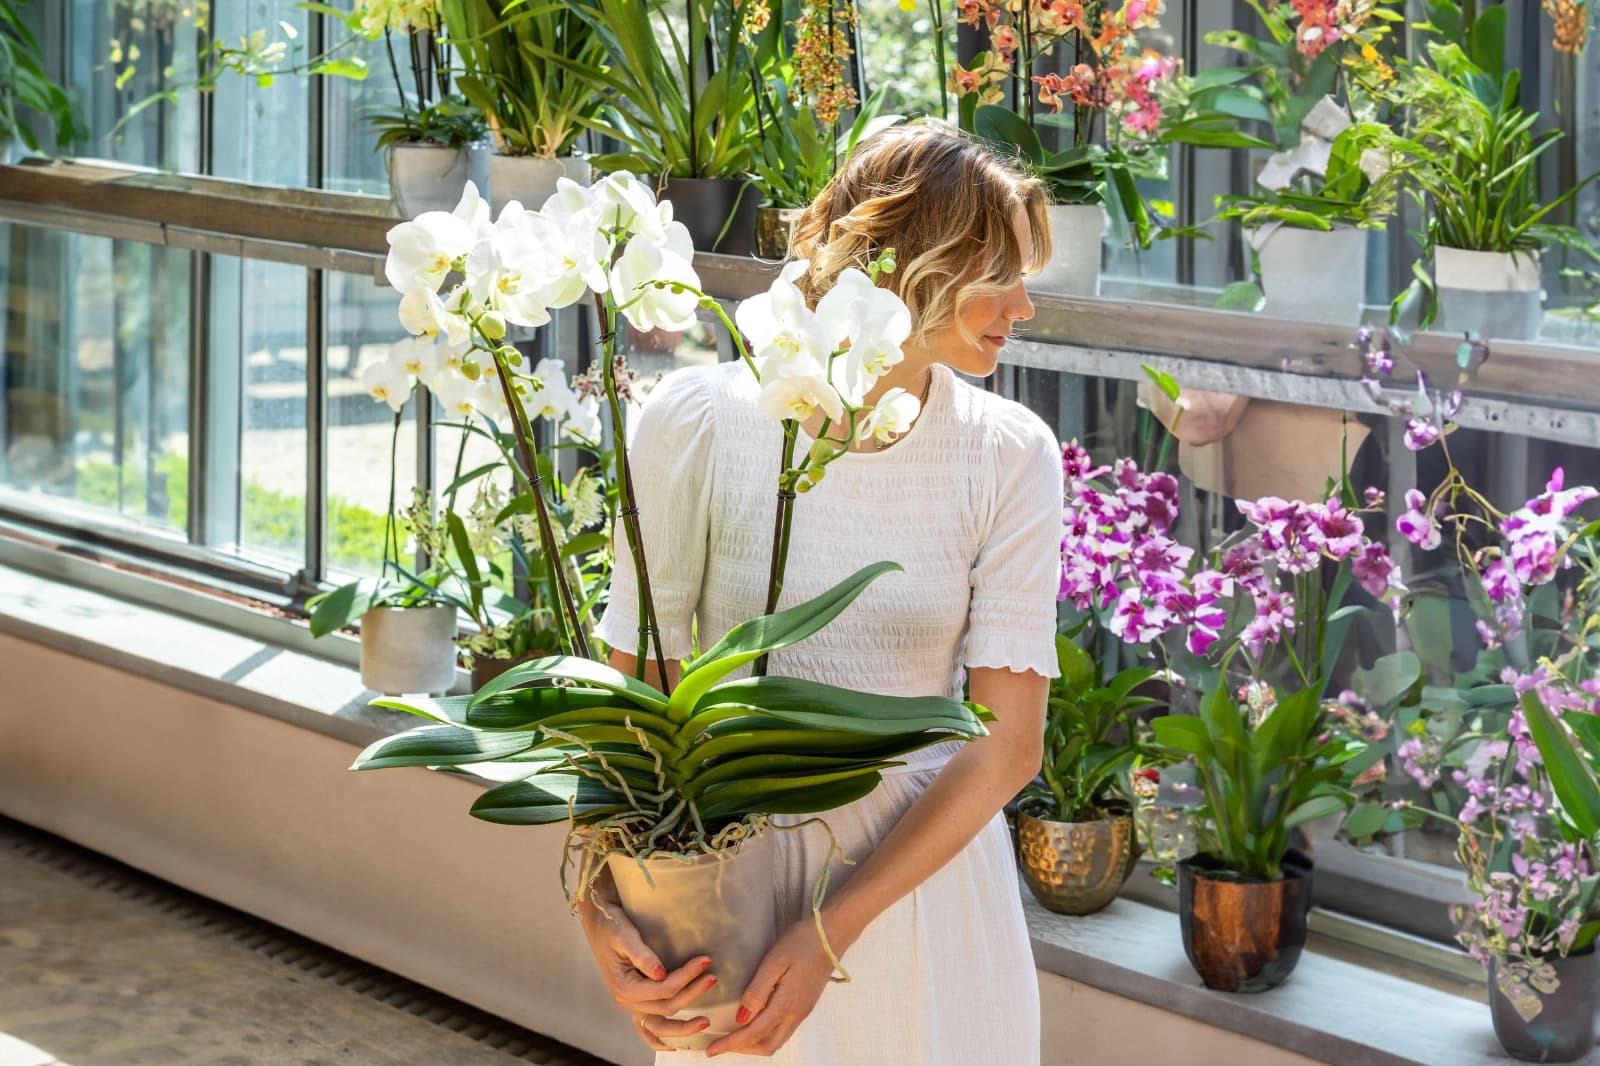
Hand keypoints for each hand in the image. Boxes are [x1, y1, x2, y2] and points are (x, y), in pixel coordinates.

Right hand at [578, 873, 718, 1050]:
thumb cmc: (611, 925)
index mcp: (625, 987)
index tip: (704, 961)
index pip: (664, 989)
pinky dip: (658, 1039)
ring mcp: (630, 1004)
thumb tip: (661, 974)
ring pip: (660, 1024)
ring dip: (682, 1026)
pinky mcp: (635, 1001)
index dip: (686, 977)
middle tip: (712, 978)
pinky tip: (673, 1045)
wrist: (598, 922)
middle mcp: (627, 1001)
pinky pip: (646, 1029)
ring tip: (705, 1021)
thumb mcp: (625, 936)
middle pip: (666, 1006)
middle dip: (692, 993)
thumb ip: (643, 956)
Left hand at [705, 918, 840, 1057]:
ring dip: (754, 1044)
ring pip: (776, 1040)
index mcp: (787, 1004)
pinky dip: (765, 1034)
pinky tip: (754, 1023)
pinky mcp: (805, 1006)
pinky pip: (783, 1030)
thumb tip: (741, 1018)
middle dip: (742, 1049)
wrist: (831, 935)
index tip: (712, 1049)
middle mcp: (796, 1014)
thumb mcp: (775, 962)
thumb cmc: (802, 942)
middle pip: (767, 1045)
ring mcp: (803, 1012)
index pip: (754, 1033)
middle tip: (721, 1044)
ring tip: (734, 1037)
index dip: (731, 1044)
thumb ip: (757, 991)